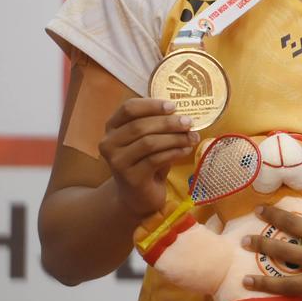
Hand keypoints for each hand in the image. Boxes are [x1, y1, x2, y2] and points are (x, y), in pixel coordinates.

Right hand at [98, 99, 197, 218]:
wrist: (138, 195)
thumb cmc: (146, 161)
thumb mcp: (149, 138)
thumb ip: (158, 124)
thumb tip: (184, 113)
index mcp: (113, 127)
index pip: (128, 108)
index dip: (151, 105)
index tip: (173, 106)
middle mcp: (109, 143)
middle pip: (140, 126)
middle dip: (169, 122)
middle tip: (189, 122)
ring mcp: (117, 161)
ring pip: (149, 142)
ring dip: (175, 138)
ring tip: (192, 137)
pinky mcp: (130, 177)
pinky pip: (156, 159)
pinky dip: (174, 152)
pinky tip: (186, 150)